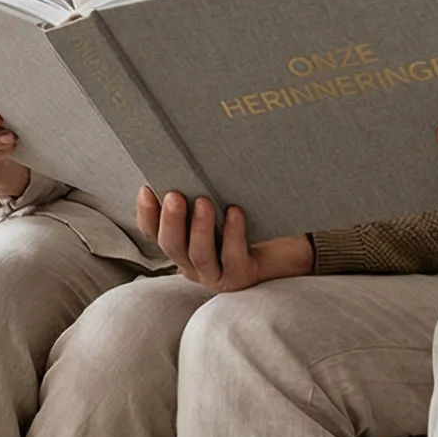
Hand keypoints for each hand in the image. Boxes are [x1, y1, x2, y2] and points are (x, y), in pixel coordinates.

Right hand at [136, 187, 312, 292]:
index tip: (147, 190)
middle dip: (170, 220)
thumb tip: (192, 159)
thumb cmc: (251, 224)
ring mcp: (216, 274)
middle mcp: (194, 264)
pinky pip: (233, 257)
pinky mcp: (240, 277)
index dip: (147, 214)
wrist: (290, 251)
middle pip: (172, 246)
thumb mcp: (221, 207)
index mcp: (183, 246)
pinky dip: (232, 234)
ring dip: (199, 228)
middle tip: (174, 195)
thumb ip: (202, 195)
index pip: (155, 234)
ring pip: (199, 255)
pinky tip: (235, 212)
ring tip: (204, 201)